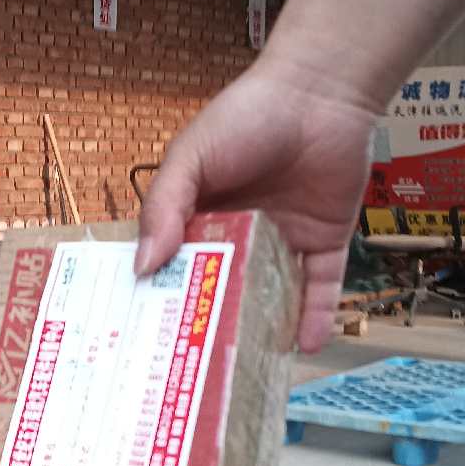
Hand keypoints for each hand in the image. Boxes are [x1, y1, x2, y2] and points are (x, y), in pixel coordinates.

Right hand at [136, 57, 381, 352]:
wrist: (321, 92)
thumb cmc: (245, 116)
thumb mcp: (190, 157)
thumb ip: (164, 207)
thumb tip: (142, 267)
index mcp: (199, 218)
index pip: (174, 268)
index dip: (159, 300)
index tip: (139, 338)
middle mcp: (238, 238)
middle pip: (221, 293)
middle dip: (207, 329)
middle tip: (186, 372)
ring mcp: (282, 244)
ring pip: (270, 300)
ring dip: (260, 333)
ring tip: (242, 373)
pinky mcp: (324, 245)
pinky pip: (320, 290)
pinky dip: (315, 318)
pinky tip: (302, 345)